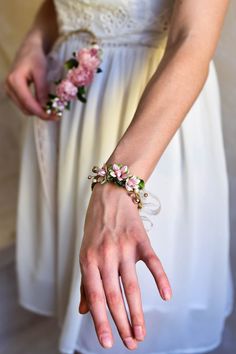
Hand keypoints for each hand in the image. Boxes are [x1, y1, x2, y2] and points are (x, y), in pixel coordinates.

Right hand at [5, 39, 55, 120]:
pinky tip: (44, 105)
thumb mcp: (41, 72)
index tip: (53, 117)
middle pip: (25, 108)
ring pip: (24, 108)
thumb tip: (46, 106)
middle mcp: (9, 87)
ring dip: (38, 111)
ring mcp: (9, 90)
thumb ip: (42, 90)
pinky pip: (24, 104)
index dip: (40, 112)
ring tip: (52, 111)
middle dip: (40, 113)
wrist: (29, 47)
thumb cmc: (35, 57)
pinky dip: (34, 107)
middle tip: (55, 115)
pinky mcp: (13, 91)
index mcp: (15, 81)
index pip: (28, 103)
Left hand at [79, 182, 171, 349]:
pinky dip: (160, 279)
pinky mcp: (141, 240)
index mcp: (88, 260)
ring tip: (141, 332)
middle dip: (121, 323)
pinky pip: (152, 262)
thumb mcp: (85, 253)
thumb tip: (84, 310)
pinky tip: (166, 296)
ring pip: (131, 285)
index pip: (94, 296)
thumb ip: (85, 282)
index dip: (100, 321)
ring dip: (137, 312)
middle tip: (131, 344)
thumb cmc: (95, 228)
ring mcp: (124, 248)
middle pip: (114, 295)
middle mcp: (105, 256)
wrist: (109, 196)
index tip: (107, 342)